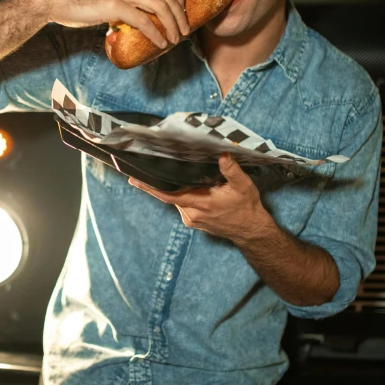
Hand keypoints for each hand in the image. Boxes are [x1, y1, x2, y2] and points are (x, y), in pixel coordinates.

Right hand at [40, 0, 189, 47]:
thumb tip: (150, 7)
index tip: (184, 11)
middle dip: (180, 15)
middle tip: (184, 30)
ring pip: (159, 7)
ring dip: (171, 26)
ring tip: (175, 39)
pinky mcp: (112, 5)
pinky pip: (143, 21)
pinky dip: (155, 34)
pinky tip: (160, 42)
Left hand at [128, 153, 268, 241]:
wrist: (250, 230)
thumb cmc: (246, 207)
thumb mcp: (243, 186)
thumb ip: (231, 170)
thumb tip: (223, 155)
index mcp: (200, 204)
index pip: (168, 195)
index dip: (150, 187)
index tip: (134, 179)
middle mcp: (191, 214)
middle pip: (169, 195)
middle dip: (160, 181)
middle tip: (151, 165)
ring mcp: (191, 219)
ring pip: (175, 199)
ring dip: (174, 187)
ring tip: (175, 172)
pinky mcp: (193, 221)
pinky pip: (181, 204)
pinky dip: (181, 194)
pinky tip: (187, 185)